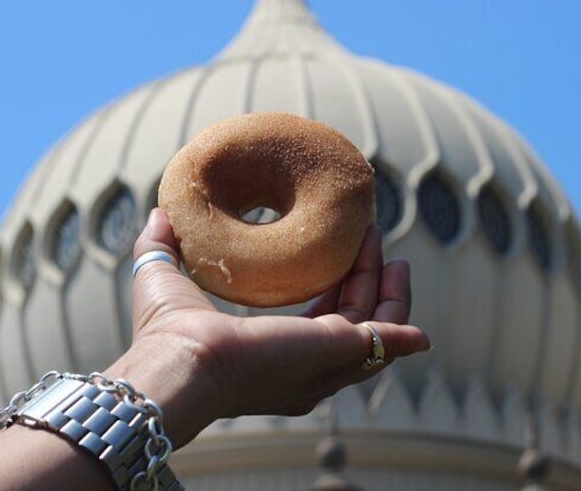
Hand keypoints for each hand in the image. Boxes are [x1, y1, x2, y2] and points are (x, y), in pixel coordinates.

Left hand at [117, 208, 429, 444]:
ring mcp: (323, 364)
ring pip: (371, 327)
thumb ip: (162, 246)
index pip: (315, 323)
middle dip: (366, 281)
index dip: (333, 289)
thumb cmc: (165, 333)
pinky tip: (420, 327)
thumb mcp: (164, 278)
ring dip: (386, 291)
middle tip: (372, 240)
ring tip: (389, 252)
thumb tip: (160, 213)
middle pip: (352, 322)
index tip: (339, 254)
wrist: (182, 361)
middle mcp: (303, 367)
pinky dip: (403, 331)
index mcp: (270, 354)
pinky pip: (384, 341)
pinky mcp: (335, 350)